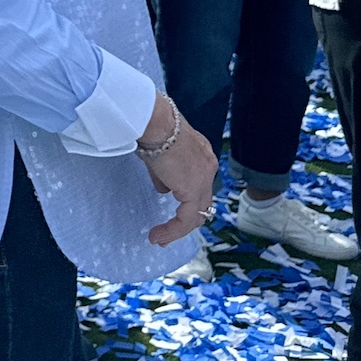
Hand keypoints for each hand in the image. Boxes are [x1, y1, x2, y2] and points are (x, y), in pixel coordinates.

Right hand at [138, 96, 216, 246]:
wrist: (156, 122)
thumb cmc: (152, 127)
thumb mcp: (159, 152)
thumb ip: (163, 173)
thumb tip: (163, 189)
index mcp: (201, 155)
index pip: (199, 183)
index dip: (187, 199)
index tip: (172, 210)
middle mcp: (208, 168)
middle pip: (202, 201)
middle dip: (185, 219)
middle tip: (167, 232)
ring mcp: (203, 180)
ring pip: (197, 213)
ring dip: (178, 229)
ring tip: (160, 238)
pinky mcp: (192, 191)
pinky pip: (186, 218)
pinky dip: (173, 230)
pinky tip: (158, 235)